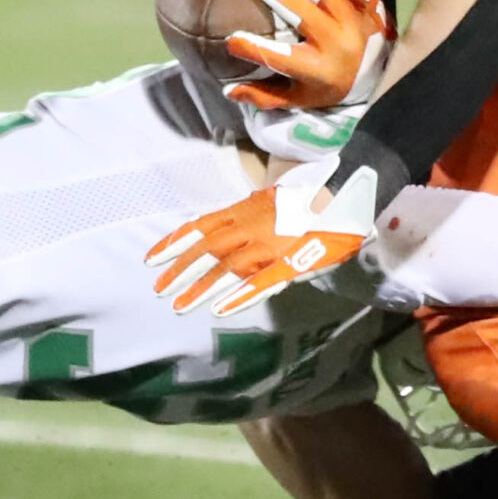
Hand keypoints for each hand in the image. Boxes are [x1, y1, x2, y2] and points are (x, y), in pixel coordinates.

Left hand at [146, 156, 382, 314]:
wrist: (346, 189)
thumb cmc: (309, 197)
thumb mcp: (270, 200)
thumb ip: (246, 216)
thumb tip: (223, 233)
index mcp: (245, 210)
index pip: (201, 226)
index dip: (175, 242)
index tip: (151, 258)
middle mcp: (250, 226)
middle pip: (206, 249)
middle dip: (180, 269)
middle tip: (158, 289)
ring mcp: (269, 243)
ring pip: (226, 268)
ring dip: (200, 287)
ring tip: (177, 305)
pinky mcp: (290, 261)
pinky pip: (260, 282)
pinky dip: (239, 296)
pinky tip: (219, 310)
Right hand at [224, 0, 394, 111]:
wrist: (380, 73)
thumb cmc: (330, 86)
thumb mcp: (298, 98)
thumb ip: (265, 95)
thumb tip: (229, 91)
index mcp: (318, 68)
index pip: (282, 59)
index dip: (255, 49)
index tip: (232, 40)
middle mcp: (338, 43)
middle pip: (304, 14)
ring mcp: (355, 20)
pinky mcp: (366, 3)